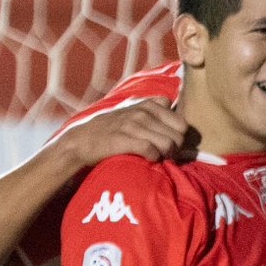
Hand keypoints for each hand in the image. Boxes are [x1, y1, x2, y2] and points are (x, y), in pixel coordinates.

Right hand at [60, 99, 195, 167]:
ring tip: (157, 159)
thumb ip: (155, 107)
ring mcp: (133, 125)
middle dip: (175, 149)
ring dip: (165, 156)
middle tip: (165, 156)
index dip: (179, 137)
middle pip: (178, 137)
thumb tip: (175, 108)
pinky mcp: (124, 139)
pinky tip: (148, 160)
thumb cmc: (113, 128)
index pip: (182, 124)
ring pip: (168, 144)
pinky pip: (152, 151)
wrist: (83, 140)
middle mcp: (143, 112)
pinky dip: (153, 158)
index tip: (170, 145)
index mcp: (149, 105)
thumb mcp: (133, 110)